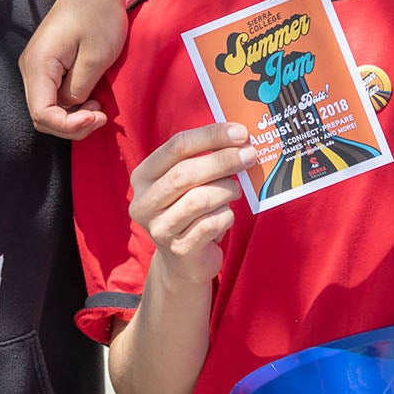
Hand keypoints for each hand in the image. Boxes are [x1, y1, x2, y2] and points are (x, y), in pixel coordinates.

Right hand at [21, 0, 132, 139]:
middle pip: (41, 116)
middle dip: (71, 125)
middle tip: (101, 115)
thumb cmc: (99, 16)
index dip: (68, 126)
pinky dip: (70, 105)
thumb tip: (70, 106)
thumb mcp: (95, 57)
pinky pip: (52, 96)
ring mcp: (36, 67)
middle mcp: (30, 68)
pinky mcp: (46, 66)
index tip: (97, 116)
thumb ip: (78, 89)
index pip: (42, 114)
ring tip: (97, 106)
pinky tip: (90, 98)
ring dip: (72, 117)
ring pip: (46, 109)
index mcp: (38, 64)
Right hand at [129, 122, 255, 286]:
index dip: (210, 136)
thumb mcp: (188, 183)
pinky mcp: (180, 249)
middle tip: (249, 155)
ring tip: (235, 190)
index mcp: (143, 176)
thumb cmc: (190, 211)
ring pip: (200, 199)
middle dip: (223, 161)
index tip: (239, 132)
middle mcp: (144, 202)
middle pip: (185, 173)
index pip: (176, 146)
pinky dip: (226, 216)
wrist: (185, 261)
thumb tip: (240, 140)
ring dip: (226, 190)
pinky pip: (211, 223)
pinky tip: (225, 216)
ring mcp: (159, 228)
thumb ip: (204, 159)